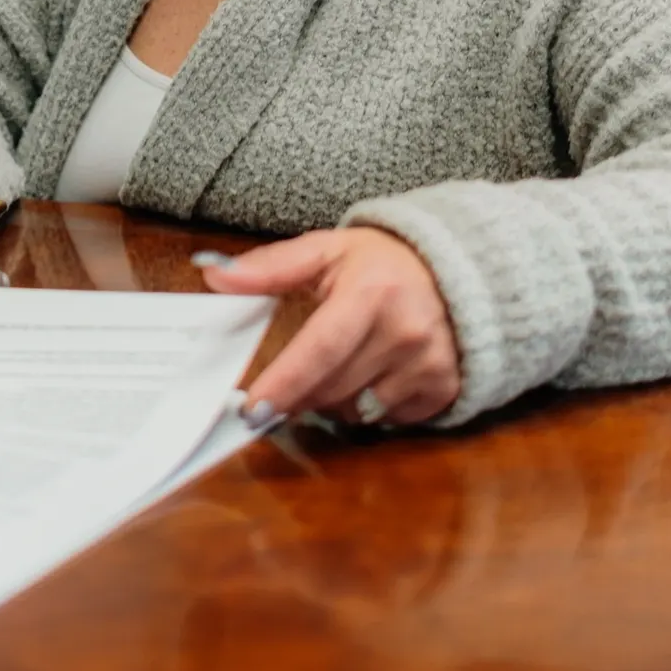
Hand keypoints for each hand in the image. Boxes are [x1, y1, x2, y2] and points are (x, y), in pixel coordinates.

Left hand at [197, 228, 461, 426]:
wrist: (455, 271)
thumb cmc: (380, 263)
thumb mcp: (326, 251)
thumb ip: (270, 266)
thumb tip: (214, 276)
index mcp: (371, 293)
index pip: (320, 349)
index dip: (286, 383)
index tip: (254, 408)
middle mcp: (404, 332)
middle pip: (331, 388)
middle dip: (299, 393)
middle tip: (283, 386)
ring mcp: (428, 364)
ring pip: (356, 411)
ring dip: (333, 401)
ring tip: (338, 366)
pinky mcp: (442, 389)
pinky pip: (386, 420)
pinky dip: (368, 407)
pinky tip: (372, 376)